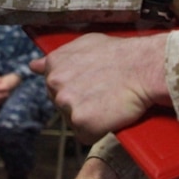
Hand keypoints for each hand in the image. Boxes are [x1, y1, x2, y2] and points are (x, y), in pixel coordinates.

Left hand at [30, 33, 167, 143]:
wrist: (144, 68)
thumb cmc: (120, 54)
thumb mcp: (86, 44)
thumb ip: (59, 56)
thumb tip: (33, 65)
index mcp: (54, 64)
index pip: (53, 85)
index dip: (74, 87)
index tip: (89, 85)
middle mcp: (55, 83)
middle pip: (60, 104)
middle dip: (78, 103)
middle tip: (102, 94)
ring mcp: (66, 104)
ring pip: (71, 120)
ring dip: (87, 117)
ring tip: (107, 103)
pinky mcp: (81, 122)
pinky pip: (85, 135)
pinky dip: (97, 131)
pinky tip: (109, 116)